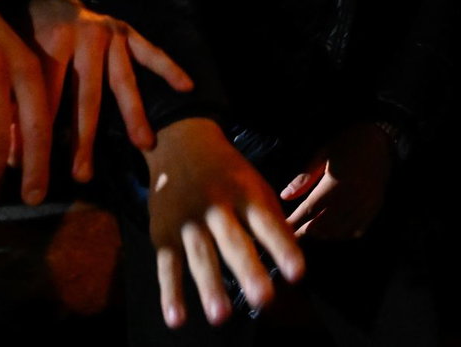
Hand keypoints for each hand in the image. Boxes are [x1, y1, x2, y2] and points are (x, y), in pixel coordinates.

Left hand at [27, 0, 193, 182]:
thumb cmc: (26, 36)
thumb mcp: (14, 65)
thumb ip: (15, 106)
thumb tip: (15, 159)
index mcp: (51, 41)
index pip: (47, 96)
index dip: (40, 135)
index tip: (38, 172)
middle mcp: (84, 35)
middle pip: (86, 96)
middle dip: (83, 139)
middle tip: (83, 175)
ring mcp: (110, 32)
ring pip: (122, 80)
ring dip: (133, 114)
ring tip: (143, 144)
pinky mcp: (127, 30)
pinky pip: (150, 52)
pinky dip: (168, 68)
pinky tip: (186, 86)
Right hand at [145, 117, 305, 327]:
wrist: (179, 141)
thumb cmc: (226, 171)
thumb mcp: (253, 183)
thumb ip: (271, 217)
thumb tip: (291, 255)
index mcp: (244, 193)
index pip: (267, 223)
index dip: (283, 247)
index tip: (298, 273)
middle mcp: (216, 207)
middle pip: (234, 242)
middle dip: (248, 270)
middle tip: (263, 299)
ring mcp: (187, 221)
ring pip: (200, 256)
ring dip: (210, 287)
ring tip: (221, 317)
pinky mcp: (163, 233)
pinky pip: (167, 266)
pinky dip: (170, 293)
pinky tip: (176, 318)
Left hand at [280, 122, 393, 239]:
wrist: (382, 140)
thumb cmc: (348, 143)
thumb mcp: (323, 154)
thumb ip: (305, 178)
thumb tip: (285, 196)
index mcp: (336, 184)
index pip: (310, 210)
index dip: (294, 222)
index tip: (283, 229)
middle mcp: (352, 199)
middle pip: (323, 225)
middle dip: (305, 231)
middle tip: (292, 233)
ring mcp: (365, 206)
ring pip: (339, 231)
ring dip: (322, 234)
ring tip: (309, 231)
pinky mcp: (375, 208)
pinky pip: (356, 230)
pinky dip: (342, 234)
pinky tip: (333, 230)